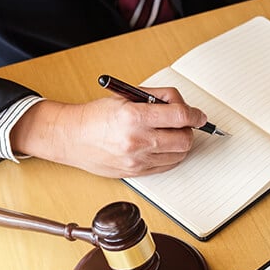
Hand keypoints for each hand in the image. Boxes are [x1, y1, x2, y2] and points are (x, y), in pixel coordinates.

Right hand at [10, 87, 206, 176]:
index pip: (180, 116)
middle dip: (188, 130)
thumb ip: (157, 98)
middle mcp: (137, 140)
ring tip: (168, 133)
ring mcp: (137, 160)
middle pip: (184, 139)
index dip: (195, 115)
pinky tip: (161, 145)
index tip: (198, 115)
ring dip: (180, 143)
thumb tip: (182, 104)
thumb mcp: (126, 97)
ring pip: (179, 155)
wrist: (71, 138)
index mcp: (134, 117)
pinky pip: (167, 166)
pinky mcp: (135, 172)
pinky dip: (170, 155)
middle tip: (181, 124)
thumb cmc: (96, 116)